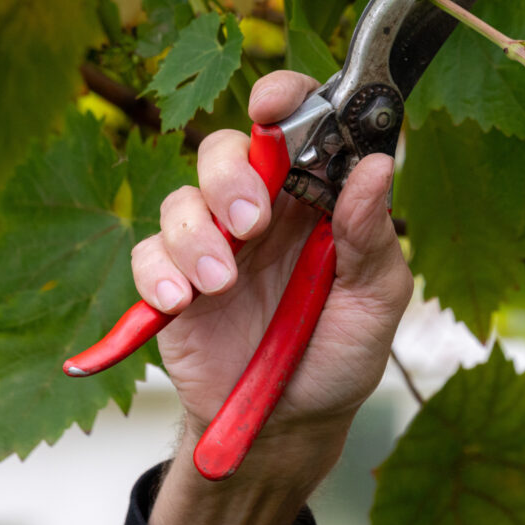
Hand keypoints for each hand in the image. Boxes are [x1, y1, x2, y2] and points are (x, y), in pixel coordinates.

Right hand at [130, 70, 412, 524]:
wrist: (290, 424)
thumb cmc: (342, 352)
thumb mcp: (376, 299)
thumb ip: (371, 235)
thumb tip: (376, 167)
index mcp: (316, 199)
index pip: (297, 127)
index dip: (284, 100)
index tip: (273, 104)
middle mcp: (262, 211)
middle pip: (227, 151)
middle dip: (231, 176)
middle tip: (251, 223)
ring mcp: (214, 245)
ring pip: (182, 200)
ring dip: (197, 237)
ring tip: (222, 285)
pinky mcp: (173, 283)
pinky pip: (148, 254)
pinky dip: (159, 273)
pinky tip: (181, 303)